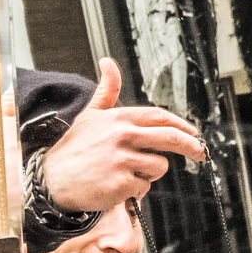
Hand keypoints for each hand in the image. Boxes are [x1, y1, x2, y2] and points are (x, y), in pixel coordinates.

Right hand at [41, 58, 204, 209]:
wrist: (51, 179)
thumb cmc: (74, 148)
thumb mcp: (90, 114)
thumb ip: (107, 90)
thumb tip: (108, 62)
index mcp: (119, 118)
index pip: (160, 117)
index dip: (182, 125)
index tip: (193, 133)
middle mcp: (122, 136)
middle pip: (170, 138)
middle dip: (192, 146)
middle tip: (201, 154)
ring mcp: (122, 160)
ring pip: (159, 166)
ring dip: (150, 173)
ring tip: (127, 172)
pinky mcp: (121, 183)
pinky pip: (145, 187)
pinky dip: (136, 190)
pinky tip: (117, 186)